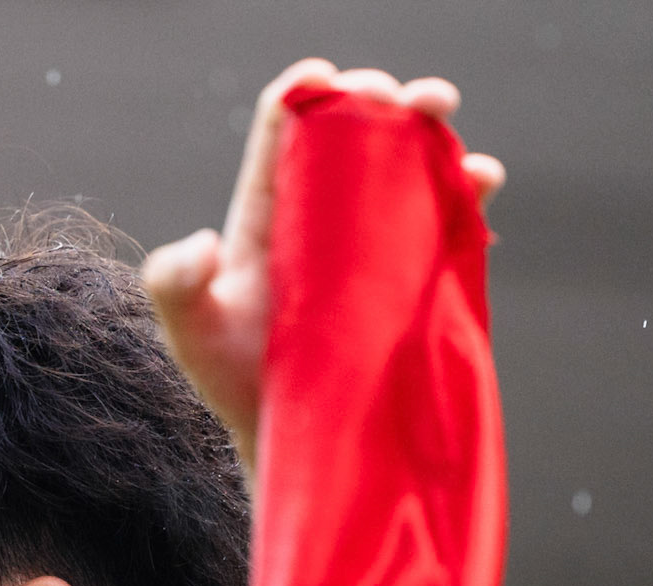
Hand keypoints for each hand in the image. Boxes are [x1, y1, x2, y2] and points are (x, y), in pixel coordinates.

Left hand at [142, 59, 505, 470]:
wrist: (288, 438)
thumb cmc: (230, 384)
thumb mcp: (188, 334)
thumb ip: (172, 284)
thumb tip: (202, 244)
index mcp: (267, 211)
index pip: (284, 129)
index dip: (304, 92)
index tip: (326, 80)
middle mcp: (321, 214)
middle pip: (354, 131)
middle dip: (379, 98)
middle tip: (398, 97)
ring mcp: (369, 243)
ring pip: (406, 165)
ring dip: (431, 133)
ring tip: (444, 118)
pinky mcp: (409, 275)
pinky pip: (444, 220)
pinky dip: (466, 192)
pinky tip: (480, 182)